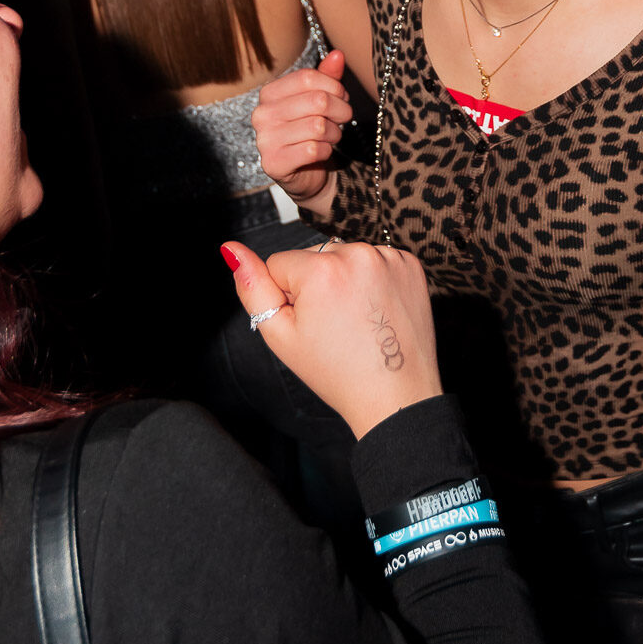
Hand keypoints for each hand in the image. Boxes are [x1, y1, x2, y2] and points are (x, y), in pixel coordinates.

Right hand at [222, 237, 440, 437]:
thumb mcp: (280, 334)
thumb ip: (252, 287)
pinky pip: (376, 260)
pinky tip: (377, 311)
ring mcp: (390, 258)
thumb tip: (230, 249)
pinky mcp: (411, 265)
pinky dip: (373, 280)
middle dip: (317, 285)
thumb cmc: (337, 371)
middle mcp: (358, 253)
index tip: (310, 323)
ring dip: (346, 281)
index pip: (281, 263)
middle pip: (315, 257)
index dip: (288, 296)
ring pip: (345, 257)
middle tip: (335, 325)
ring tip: (357, 320)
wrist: (394, 394)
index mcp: (322, 269)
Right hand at [253, 48, 351, 203]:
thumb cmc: (312, 130)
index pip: (308, 77)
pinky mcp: (273, 163)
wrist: (307, 172)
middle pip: (317, 101)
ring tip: (330, 136)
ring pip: (318, 126)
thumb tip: (338, 54)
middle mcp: (261, 114)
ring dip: (334, 133)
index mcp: (269, 93)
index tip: (342, 97)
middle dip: (340, 111)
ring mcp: (264, 140)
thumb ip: (327, 76)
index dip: (334, 87)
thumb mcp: (320, 100)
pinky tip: (320, 152)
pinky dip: (325, 151)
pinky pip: (313, 150)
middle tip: (342, 119)